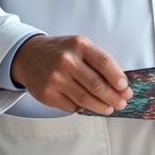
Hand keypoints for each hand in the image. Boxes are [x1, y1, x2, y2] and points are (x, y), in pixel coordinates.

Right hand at [11, 35, 132, 113]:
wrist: (28, 56)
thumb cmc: (60, 51)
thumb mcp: (79, 46)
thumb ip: (97, 61)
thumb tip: (119, 84)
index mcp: (78, 45)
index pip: (104, 63)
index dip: (117, 78)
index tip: (125, 88)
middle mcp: (66, 61)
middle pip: (96, 85)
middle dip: (113, 97)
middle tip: (122, 103)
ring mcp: (55, 78)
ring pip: (85, 99)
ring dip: (101, 106)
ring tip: (109, 108)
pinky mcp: (47, 94)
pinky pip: (71, 106)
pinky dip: (82, 108)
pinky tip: (88, 106)